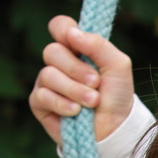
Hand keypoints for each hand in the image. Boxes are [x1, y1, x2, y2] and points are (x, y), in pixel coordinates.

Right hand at [29, 16, 136, 142]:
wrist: (114, 130)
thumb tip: (72, 34)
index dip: (63, 29)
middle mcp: (59, 63)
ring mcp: (47, 82)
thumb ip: (98, 45)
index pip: (60, 26)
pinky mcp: (40, 103)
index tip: (74, 40)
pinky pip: (42, 95)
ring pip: (47, 75)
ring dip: (74, 89)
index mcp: (77, 49)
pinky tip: (76, 112)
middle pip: (52, 51)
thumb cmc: (117, 97)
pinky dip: (62, 104)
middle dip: (76, 69)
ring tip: (92, 102)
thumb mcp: (118, 66)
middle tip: (96, 83)